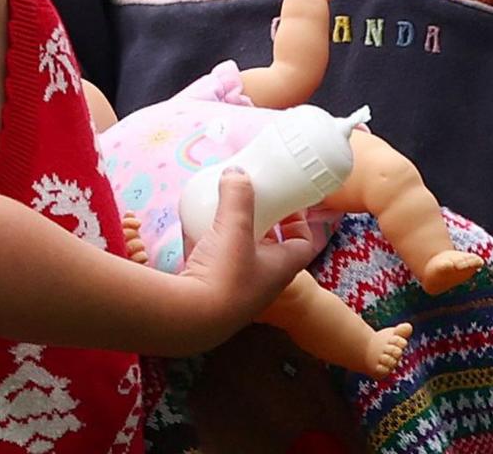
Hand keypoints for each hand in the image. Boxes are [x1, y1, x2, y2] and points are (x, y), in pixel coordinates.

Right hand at [170, 170, 318, 352]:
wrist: (189, 320)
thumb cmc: (225, 275)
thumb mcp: (235, 227)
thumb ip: (238, 196)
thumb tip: (237, 172)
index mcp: (281, 268)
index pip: (303, 243)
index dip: (299, 222)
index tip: (286, 201)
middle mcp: (263, 283)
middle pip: (271, 249)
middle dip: (262, 225)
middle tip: (250, 204)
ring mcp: (236, 293)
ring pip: (240, 259)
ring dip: (233, 238)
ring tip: (221, 215)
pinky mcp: (210, 297)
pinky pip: (213, 267)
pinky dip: (207, 250)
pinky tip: (193, 234)